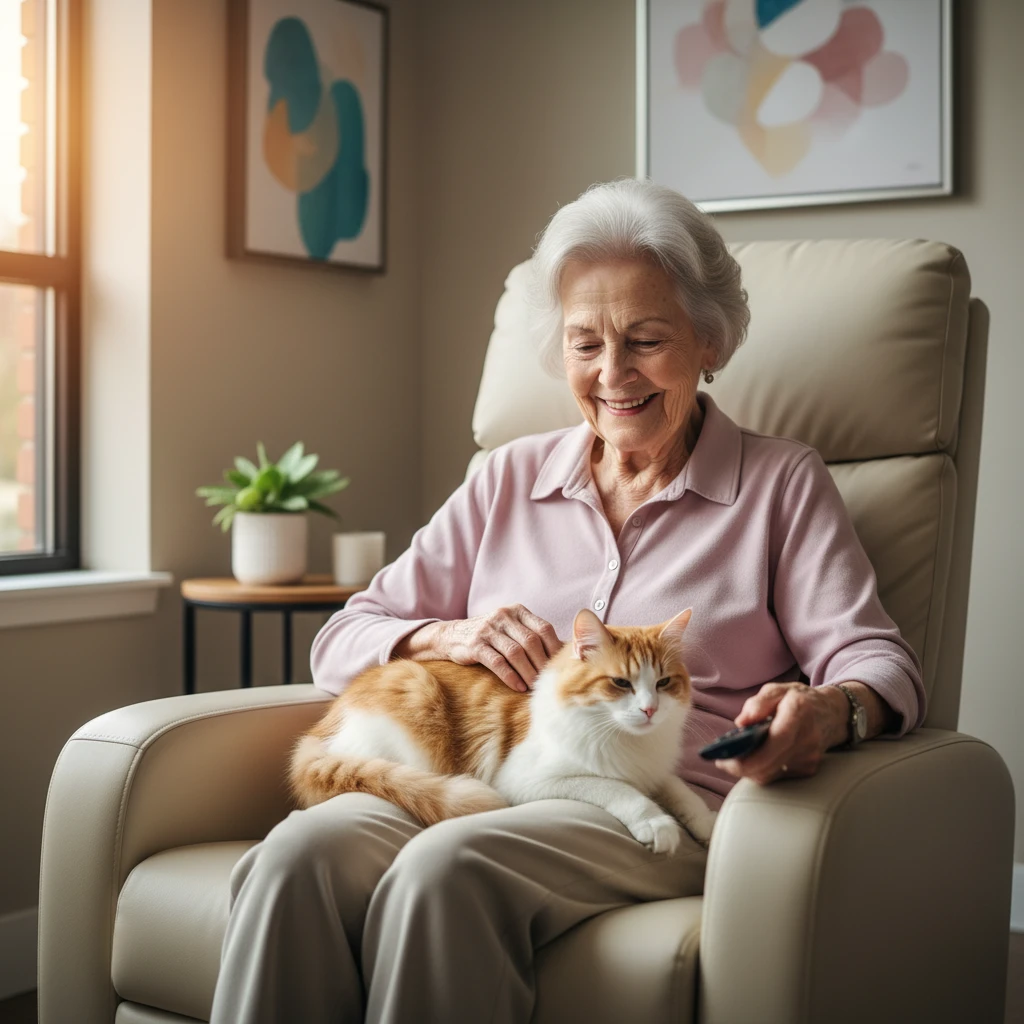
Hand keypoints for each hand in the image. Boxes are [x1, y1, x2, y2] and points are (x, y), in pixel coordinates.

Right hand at [395, 605, 561, 691]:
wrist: (451, 636)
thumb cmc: (490, 636)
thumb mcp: (510, 628)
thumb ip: (532, 635)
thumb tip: (563, 654)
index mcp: (517, 611)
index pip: (544, 628)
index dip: (555, 649)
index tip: (560, 667)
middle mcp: (503, 616)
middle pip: (531, 642)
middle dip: (542, 664)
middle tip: (548, 682)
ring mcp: (488, 630)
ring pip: (515, 653)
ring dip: (528, 673)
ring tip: (534, 687)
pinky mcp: (475, 645)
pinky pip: (497, 662)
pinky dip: (510, 676)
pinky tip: (518, 687)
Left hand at [715, 682, 848, 784]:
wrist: (832, 713)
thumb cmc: (799, 699)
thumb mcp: (776, 690)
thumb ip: (757, 703)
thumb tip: (741, 723)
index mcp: (798, 712)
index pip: (775, 741)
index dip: (749, 757)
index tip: (726, 761)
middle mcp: (807, 737)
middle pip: (770, 765)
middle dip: (742, 768)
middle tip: (723, 763)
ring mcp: (810, 756)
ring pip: (772, 774)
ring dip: (751, 770)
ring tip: (736, 759)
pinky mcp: (809, 768)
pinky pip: (779, 775)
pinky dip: (764, 769)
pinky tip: (756, 759)